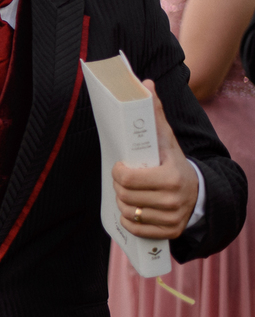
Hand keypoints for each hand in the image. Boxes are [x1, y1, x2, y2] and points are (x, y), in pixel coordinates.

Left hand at [114, 80, 200, 238]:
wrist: (198, 192)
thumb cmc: (173, 162)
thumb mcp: (165, 139)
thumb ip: (154, 114)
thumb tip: (145, 84)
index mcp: (172, 176)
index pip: (128, 178)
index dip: (118, 172)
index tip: (121, 166)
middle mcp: (173, 200)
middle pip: (125, 196)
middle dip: (120, 187)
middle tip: (125, 179)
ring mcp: (172, 218)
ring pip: (128, 212)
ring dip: (123, 203)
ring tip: (130, 192)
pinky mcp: (170, 232)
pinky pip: (135, 229)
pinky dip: (130, 220)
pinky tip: (135, 209)